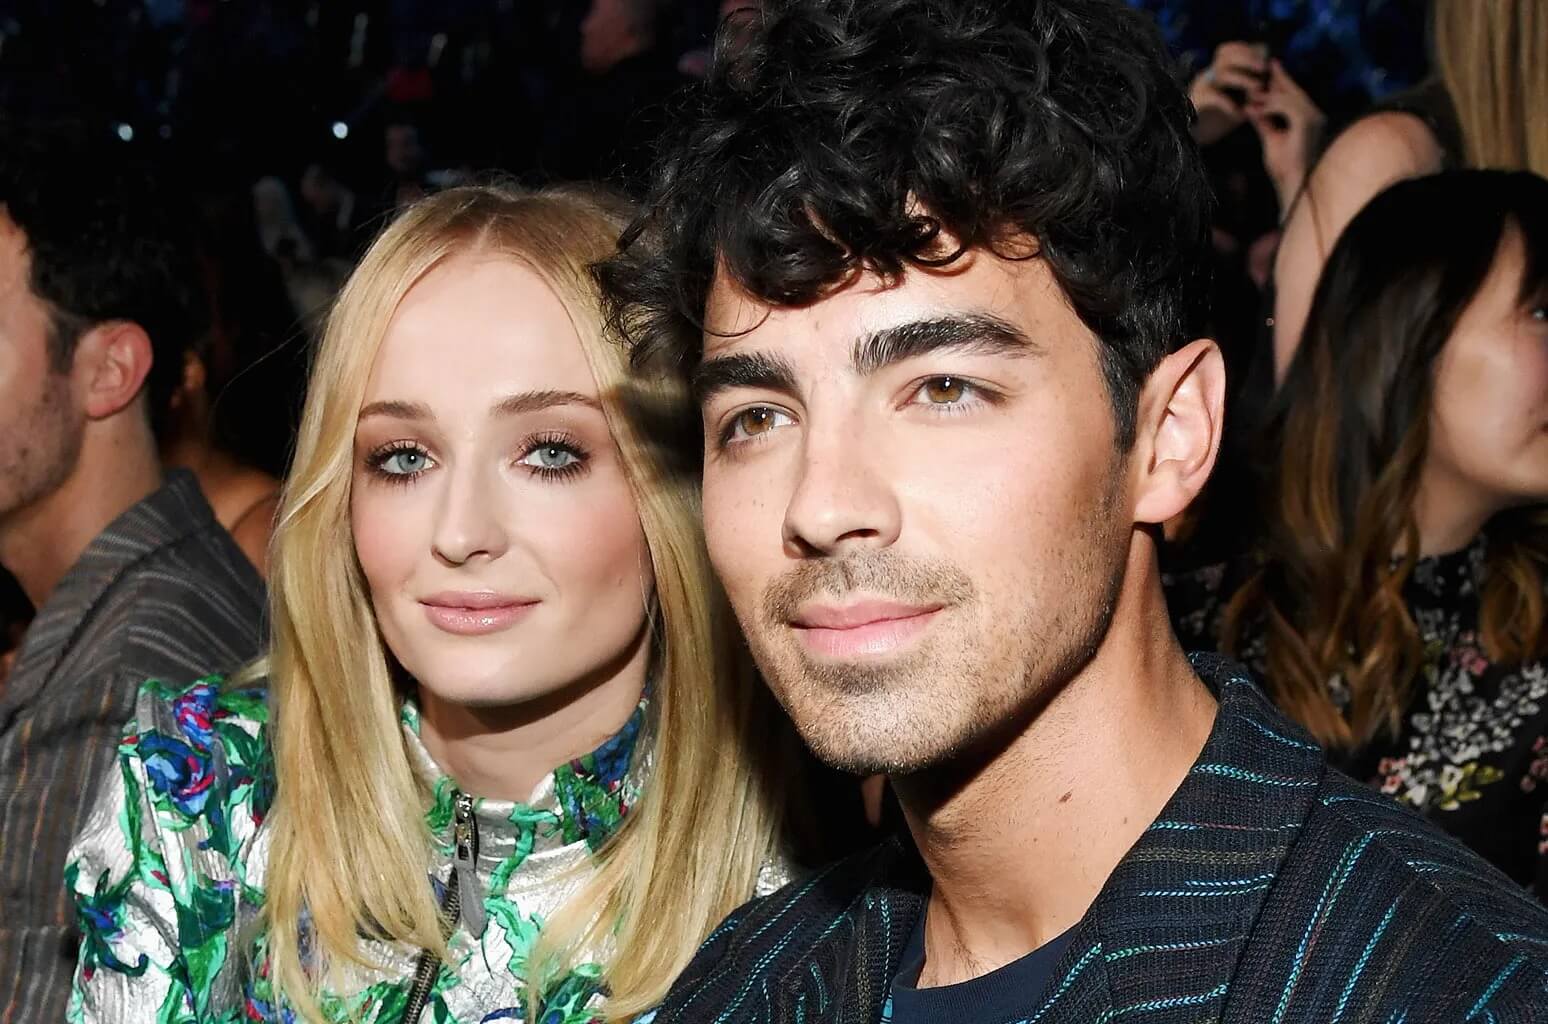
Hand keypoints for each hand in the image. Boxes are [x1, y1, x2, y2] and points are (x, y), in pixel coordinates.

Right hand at [1189, 42, 1269, 146]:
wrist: (1195, 139)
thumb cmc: (1219, 119)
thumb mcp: (1239, 100)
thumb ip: (1251, 89)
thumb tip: (1272, 80)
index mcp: (1216, 71)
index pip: (1228, 50)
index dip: (1246, 50)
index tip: (1264, 57)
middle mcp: (1207, 75)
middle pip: (1225, 55)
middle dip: (1247, 59)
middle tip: (1263, 68)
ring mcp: (1200, 87)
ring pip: (1221, 73)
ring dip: (1242, 79)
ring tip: (1256, 89)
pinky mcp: (1195, 102)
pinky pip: (1212, 96)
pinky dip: (1228, 103)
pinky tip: (1238, 113)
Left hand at [1247, 60, 1325, 211]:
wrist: (1293, 184)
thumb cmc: (1284, 168)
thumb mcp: (1270, 139)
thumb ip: (1263, 122)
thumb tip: (1251, 108)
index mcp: (1309, 119)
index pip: (1295, 95)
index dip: (1283, 81)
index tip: (1271, 69)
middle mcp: (1316, 116)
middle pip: (1295, 91)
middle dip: (1280, 78)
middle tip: (1268, 64)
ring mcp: (1314, 119)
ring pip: (1291, 96)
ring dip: (1269, 96)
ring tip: (1252, 99)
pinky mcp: (1308, 123)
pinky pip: (1288, 106)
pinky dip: (1271, 106)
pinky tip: (1258, 111)